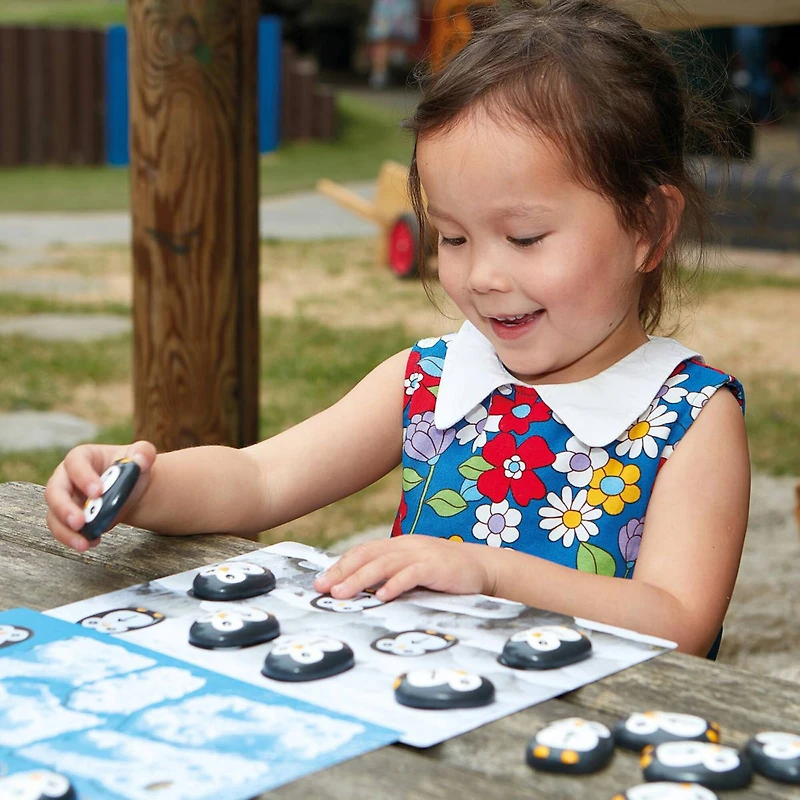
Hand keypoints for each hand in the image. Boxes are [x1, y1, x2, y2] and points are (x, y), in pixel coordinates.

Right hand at [45, 441, 155, 551]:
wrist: (129, 489)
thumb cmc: (131, 468)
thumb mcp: (142, 456)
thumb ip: (143, 453)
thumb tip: (140, 460)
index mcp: (83, 457)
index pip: (75, 463)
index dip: (83, 477)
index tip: (98, 491)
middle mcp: (67, 478)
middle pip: (55, 491)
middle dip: (64, 508)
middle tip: (80, 522)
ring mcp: (65, 500)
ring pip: (54, 515)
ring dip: (66, 531)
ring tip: (84, 543)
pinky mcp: (67, 519)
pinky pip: (63, 530)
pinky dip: (74, 539)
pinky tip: (92, 542)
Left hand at [313, 535, 493, 601]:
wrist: (483, 567)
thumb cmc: (445, 574)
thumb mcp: (415, 570)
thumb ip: (392, 574)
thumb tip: (361, 591)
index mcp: (399, 545)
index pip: (363, 552)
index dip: (341, 565)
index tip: (321, 582)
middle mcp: (406, 545)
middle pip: (367, 556)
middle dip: (342, 572)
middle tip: (322, 589)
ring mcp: (421, 554)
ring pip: (383, 564)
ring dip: (359, 579)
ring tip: (342, 594)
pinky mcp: (435, 567)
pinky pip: (411, 574)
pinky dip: (394, 584)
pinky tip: (380, 596)